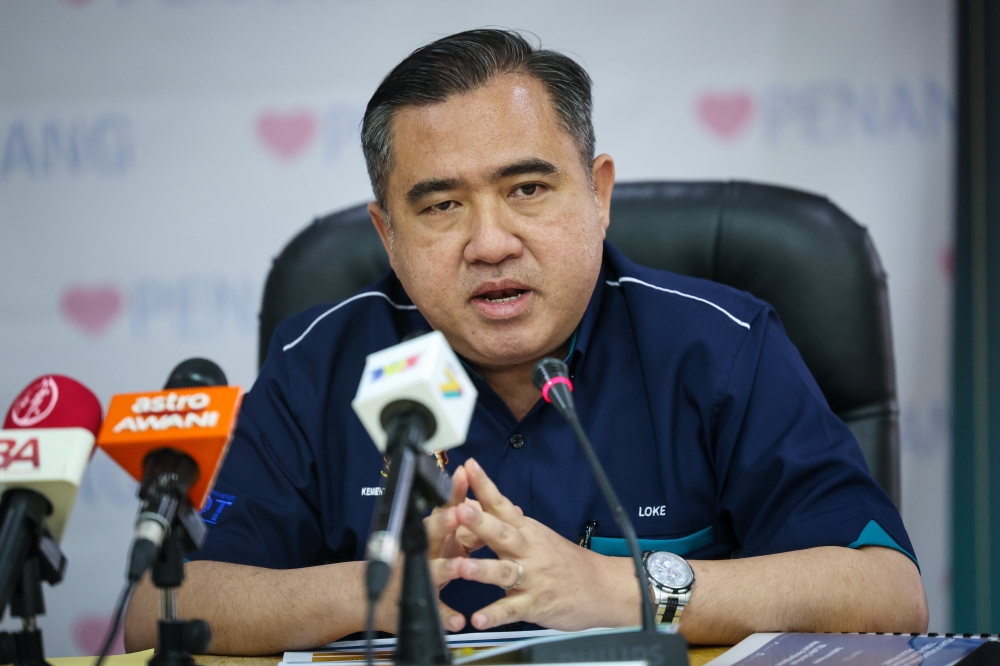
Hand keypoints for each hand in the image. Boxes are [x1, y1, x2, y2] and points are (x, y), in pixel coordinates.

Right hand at [376, 465, 484, 633]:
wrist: (371, 593)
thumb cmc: (410, 558)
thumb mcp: (433, 537)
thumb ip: (455, 519)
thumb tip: (482, 495)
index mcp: (429, 534)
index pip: (442, 509)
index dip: (453, 492)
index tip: (464, 475)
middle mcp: (420, 551)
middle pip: (431, 534)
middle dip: (444, 523)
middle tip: (458, 512)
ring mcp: (416, 576)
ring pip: (431, 571)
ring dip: (445, 568)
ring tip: (460, 567)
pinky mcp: (417, 603)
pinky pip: (433, 610)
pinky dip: (445, 615)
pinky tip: (458, 620)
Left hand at [453, 458, 638, 630]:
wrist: (603, 587)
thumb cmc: (566, 561)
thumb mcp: (537, 535)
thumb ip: (507, 523)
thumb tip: (480, 502)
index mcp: (526, 531)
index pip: (502, 504)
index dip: (484, 486)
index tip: (468, 467)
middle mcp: (528, 551)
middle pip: (502, 533)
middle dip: (480, 522)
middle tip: (460, 511)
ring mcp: (532, 578)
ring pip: (505, 571)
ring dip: (483, 569)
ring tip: (462, 568)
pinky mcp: (535, 604)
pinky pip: (512, 610)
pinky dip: (495, 615)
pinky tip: (478, 620)